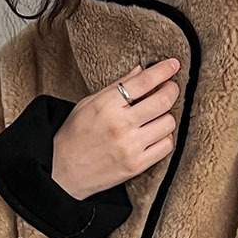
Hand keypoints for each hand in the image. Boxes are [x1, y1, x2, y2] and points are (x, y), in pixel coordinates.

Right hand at [51, 58, 181, 199]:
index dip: (163, 70)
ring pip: (168, 123)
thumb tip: (141, 71)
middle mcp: (120, 125)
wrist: (64, 172)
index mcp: (106, 105)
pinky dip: (165, 137)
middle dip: (171, 90)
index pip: (144, 82)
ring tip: (157, 115)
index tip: (173, 65)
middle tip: (170, 88)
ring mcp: (130, 147)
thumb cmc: (74, 135)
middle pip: (162, 101)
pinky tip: (156, 134)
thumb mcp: (89, 103)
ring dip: (167, 116)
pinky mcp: (137, 166)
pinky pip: (166, 146)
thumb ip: (117, 87)